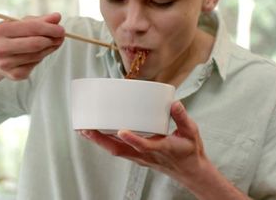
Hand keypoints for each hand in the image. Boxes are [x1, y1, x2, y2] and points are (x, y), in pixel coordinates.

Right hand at [0, 13, 64, 79]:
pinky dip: (41, 58)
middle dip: (51, 39)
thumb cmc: (11, 37)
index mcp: (1, 30)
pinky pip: (35, 65)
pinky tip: (40, 53)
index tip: (61, 29)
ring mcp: (6, 63)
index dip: (49, 28)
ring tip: (53, 43)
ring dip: (49, 48)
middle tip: (61, 37)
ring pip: (37, 55)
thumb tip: (57, 17)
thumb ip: (40, 20)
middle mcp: (0, 48)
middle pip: (35, 44)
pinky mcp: (14, 75)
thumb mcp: (21, 25)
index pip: (31, 28)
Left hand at [80, 101, 206, 185]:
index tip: (121, 131)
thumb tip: (174, 103)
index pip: (145, 146)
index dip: (133, 139)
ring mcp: (139, 157)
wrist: (190, 171)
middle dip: (101, 140)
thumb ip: (182, 118)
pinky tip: (94, 134)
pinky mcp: (136, 156)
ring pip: (115, 150)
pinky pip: (117, 150)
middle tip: (86, 129)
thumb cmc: (189, 151)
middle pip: (120, 150)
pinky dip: (104, 142)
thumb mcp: (191, 133)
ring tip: (83, 130)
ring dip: (98, 141)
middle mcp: (146, 155)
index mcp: (161, 149)